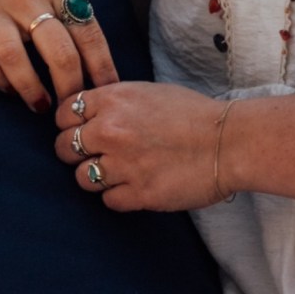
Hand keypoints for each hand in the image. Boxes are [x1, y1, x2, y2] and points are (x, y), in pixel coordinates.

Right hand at [0, 0, 121, 111]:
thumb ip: (71, 19)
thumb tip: (99, 69)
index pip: (88, 34)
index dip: (101, 69)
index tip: (107, 95)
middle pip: (59, 51)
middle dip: (69, 87)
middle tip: (71, 109)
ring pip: (17, 59)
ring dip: (32, 89)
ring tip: (40, 106)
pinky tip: (8, 90)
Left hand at [56, 81, 224, 211]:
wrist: (231, 141)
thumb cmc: (197, 115)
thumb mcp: (150, 93)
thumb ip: (116, 103)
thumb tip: (91, 115)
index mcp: (114, 99)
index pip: (64, 114)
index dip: (71, 124)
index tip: (84, 131)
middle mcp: (111, 130)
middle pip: (64, 147)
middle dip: (76, 152)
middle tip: (98, 155)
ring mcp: (122, 164)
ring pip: (81, 178)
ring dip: (96, 177)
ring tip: (119, 173)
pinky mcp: (138, 194)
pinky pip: (107, 200)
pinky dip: (119, 196)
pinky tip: (137, 186)